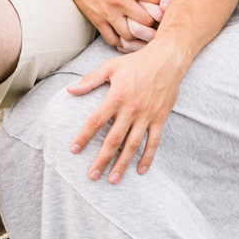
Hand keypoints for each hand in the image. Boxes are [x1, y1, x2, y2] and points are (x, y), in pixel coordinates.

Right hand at [64, 0, 176, 46]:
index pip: (157, 0)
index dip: (163, 5)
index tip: (163, 8)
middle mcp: (120, 0)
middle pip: (146, 20)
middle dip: (152, 23)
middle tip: (154, 23)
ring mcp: (108, 12)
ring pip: (130, 34)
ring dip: (137, 35)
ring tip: (140, 32)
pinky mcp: (97, 21)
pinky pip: (112, 39)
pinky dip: (120, 41)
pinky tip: (124, 36)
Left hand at [67, 42, 185, 182]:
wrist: (168, 58)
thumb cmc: (137, 62)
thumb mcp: (110, 67)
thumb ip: (90, 80)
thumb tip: (70, 90)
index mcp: (116, 97)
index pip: (96, 121)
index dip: (84, 137)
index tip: (74, 150)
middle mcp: (131, 109)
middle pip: (113, 140)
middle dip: (102, 159)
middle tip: (92, 175)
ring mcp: (147, 116)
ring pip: (132, 145)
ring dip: (122, 164)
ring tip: (112, 179)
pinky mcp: (160, 118)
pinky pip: (154, 142)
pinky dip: (148, 157)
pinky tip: (140, 170)